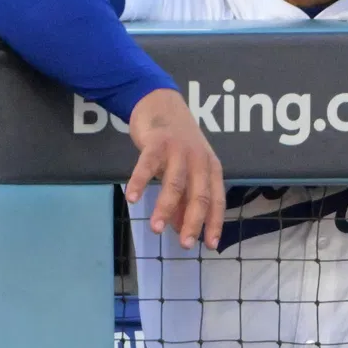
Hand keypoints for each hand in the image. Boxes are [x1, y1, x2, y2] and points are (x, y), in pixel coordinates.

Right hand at [127, 87, 223, 250]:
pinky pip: (147, 165)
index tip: (210, 245)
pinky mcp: (157, 142)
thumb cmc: (176, 142)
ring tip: (155, 228)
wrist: (161, 102)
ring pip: (175, 183)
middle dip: (193, 222)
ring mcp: (178, 150)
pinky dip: (139, 182)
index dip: (214, 223)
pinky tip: (131, 198)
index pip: (216, 200)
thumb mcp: (187, 169)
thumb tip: (182, 229)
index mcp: (210, 168)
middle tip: (185, 244)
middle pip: (199, 194)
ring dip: (165, 208)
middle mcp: (199, 159)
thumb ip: (185, 198)